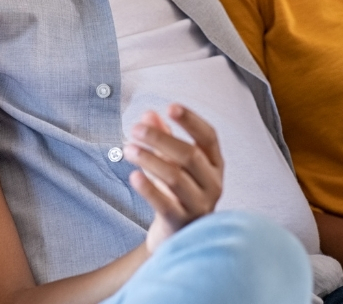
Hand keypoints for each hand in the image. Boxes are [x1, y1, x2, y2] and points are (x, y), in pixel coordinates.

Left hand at [124, 104, 223, 252]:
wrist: (177, 236)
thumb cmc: (177, 193)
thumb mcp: (174, 163)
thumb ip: (164, 138)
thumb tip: (149, 114)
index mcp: (215, 164)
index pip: (208, 137)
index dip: (191, 120)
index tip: (171, 107)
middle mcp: (213, 183)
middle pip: (189, 155)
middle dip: (160, 138)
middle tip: (136, 129)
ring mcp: (200, 205)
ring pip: (175, 177)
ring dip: (149, 159)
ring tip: (128, 149)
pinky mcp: (182, 223)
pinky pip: (165, 204)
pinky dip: (148, 189)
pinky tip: (133, 175)